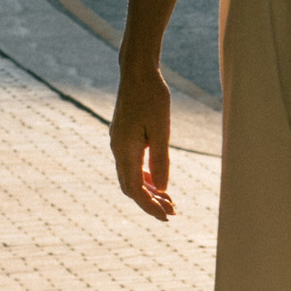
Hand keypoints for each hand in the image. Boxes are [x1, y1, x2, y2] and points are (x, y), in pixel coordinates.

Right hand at [111, 64, 177, 218]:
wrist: (137, 73)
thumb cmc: (152, 97)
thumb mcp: (161, 130)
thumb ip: (160, 160)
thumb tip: (163, 188)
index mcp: (125, 150)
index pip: (135, 190)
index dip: (150, 206)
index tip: (167, 217)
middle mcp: (118, 149)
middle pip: (130, 187)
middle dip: (150, 202)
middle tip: (172, 212)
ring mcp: (119, 143)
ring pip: (130, 177)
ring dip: (148, 191)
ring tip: (168, 200)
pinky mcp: (123, 137)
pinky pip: (131, 165)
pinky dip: (144, 177)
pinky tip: (158, 182)